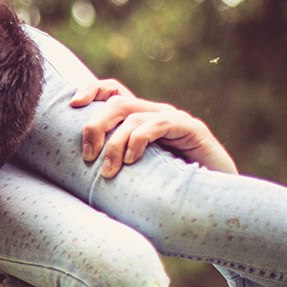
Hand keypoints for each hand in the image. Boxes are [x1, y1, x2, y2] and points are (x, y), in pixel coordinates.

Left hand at [74, 88, 237, 177]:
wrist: (212, 196)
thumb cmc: (165, 188)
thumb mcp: (129, 173)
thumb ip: (109, 164)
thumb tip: (73, 171)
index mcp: (138, 119)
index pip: (112, 91)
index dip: (91, 90)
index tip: (73, 104)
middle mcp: (154, 113)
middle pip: (116, 103)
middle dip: (95, 126)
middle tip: (86, 156)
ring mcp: (173, 119)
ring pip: (133, 118)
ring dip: (114, 145)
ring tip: (108, 172)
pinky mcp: (190, 128)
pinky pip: (158, 125)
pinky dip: (139, 141)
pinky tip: (131, 161)